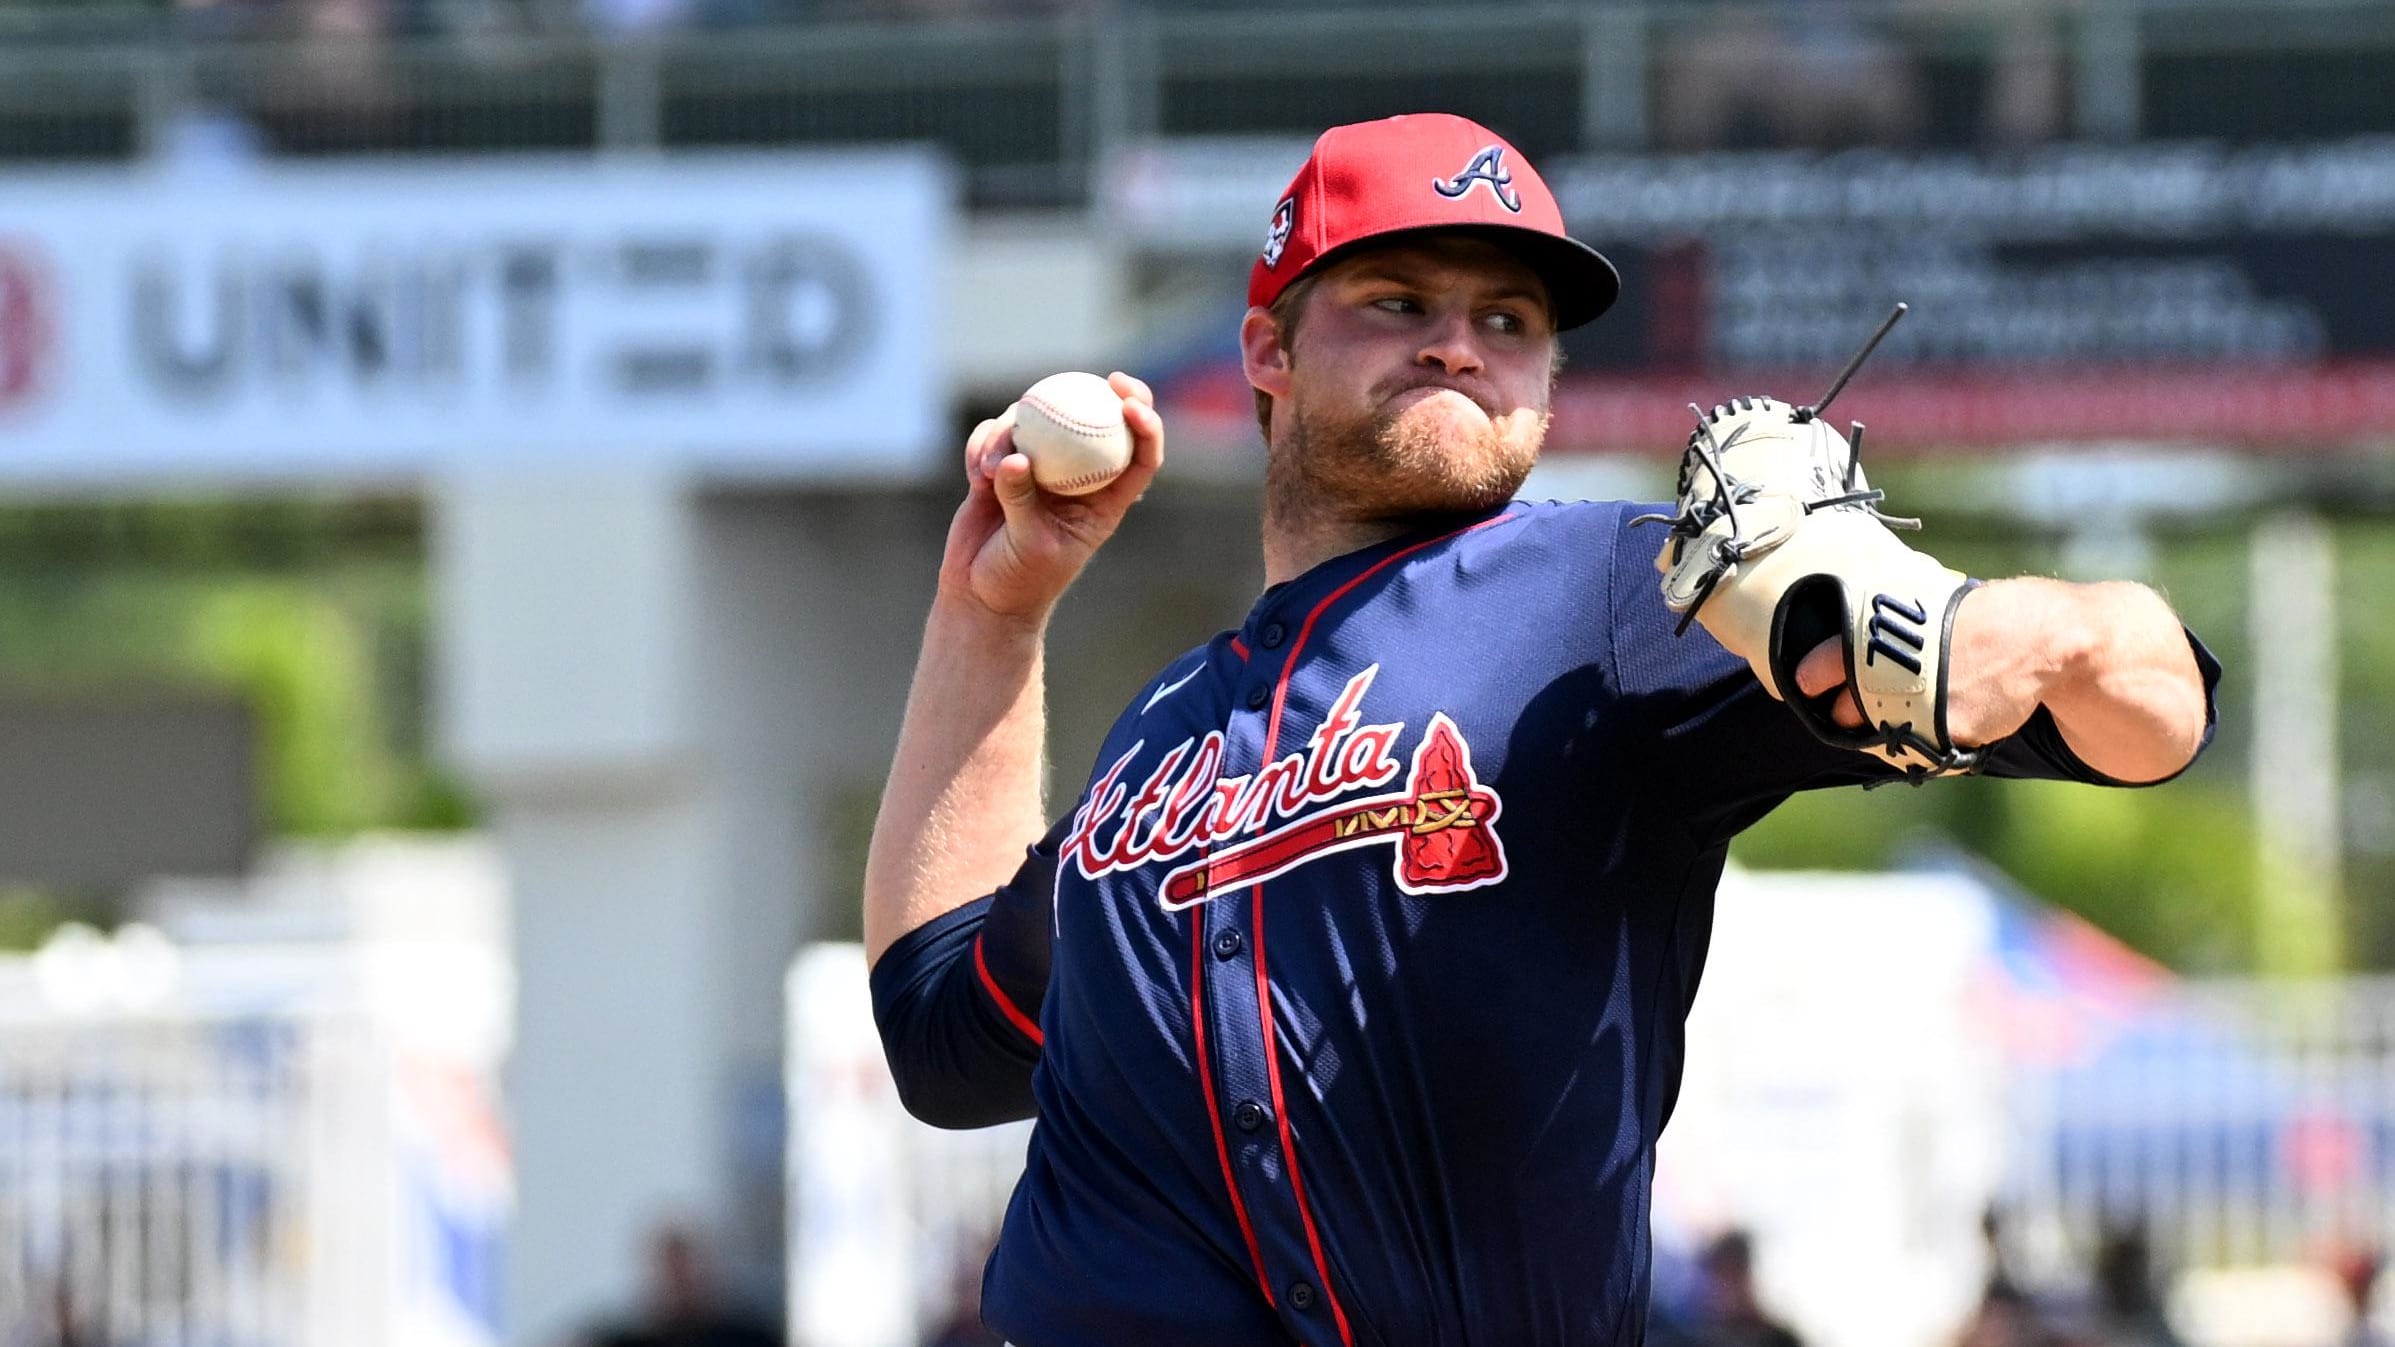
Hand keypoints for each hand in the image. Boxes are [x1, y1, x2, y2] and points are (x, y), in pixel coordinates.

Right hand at [937, 371, 1164, 621]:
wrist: (979, 594)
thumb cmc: (1018, 580)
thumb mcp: (1029, 546)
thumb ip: (1022, 501)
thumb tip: (1016, 458)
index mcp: (1102, 501)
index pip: (1138, 458)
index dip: (1146, 425)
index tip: (1130, 404)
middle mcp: (1076, 477)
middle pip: (1099, 422)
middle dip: (1108, 392)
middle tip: (1102, 377)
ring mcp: (1038, 467)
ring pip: (1037, 423)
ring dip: (1010, 434)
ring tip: (990, 472)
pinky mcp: (1002, 465)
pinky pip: (995, 437)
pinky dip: (983, 448)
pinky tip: (975, 474)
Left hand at [1792, 582, 2058, 747]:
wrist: (2035, 636)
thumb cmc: (1975, 620)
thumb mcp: (1919, 609)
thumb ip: (1883, 637)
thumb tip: (1844, 655)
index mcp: (1877, 635)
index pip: (1821, 665)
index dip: (1809, 679)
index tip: (1804, 686)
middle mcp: (1888, 672)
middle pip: (1845, 712)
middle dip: (1851, 713)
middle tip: (1869, 702)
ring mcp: (1915, 705)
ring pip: (1881, 736)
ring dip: (1890, 729)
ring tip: (1915, 707)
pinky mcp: (1945, 732)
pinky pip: (1924, 749)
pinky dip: (1932, 741)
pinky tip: (1954, 717)